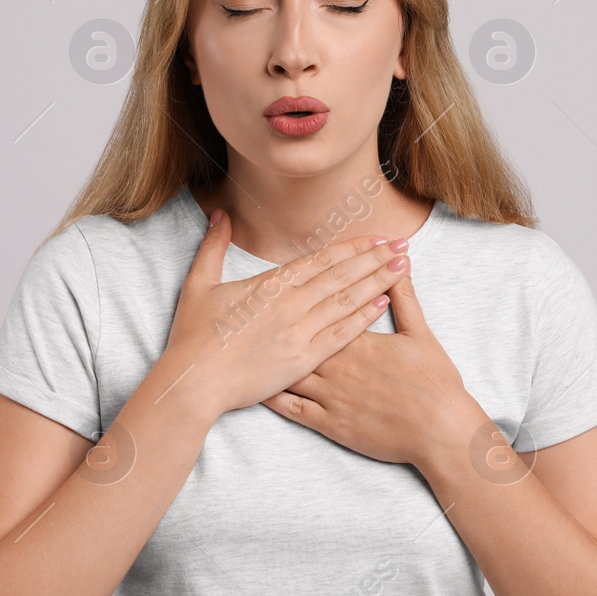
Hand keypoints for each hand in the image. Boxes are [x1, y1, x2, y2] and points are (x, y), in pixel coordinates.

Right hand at [159, 207, 412, 416]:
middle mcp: (290, 304)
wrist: (194, 382)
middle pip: (342, 275)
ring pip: (347, 301)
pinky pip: (340, 335)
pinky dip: (363, 318)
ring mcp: (299, 332)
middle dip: (375, 259)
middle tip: (403, 245)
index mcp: (269, 285)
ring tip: (402, 267)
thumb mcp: (199, 284)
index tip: (376, 237)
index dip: (352, 247)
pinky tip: (383, 304)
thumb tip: (221, 213)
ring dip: (377, 282)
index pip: (321, 260)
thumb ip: (213, 247)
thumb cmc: (193, 336)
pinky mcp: (302, 360)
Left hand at [260, 256, 481, 468]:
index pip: (323, 308)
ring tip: (245, 342)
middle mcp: (336, 364)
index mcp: (356, 339)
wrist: (439, 430)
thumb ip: (405, 297)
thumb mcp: (420, 333)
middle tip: (253, 309)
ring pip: (288, 369)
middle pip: (297, 335)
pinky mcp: (328, 422)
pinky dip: (271, 395)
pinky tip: (255, 385)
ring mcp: (329, 395)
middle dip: (276, 322)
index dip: (303, 294)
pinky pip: (290, 408)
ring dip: (267, 356)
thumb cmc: (434, 381)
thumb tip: (399, 265)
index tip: (283, 283)